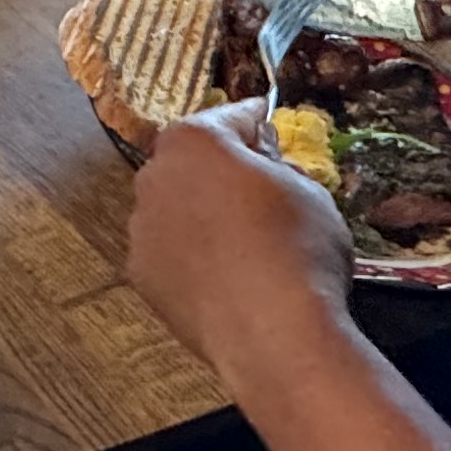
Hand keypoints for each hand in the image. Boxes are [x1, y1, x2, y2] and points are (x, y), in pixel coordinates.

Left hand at [129, 103, 358, 409]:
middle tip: (260, 186)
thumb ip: (277, 165)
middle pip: (192, 161)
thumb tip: (263, 164)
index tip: (265, 121)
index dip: (255, 121)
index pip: (230, 117)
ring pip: (176, 208)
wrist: (272, 332)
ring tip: (243, 239)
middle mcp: (154, 177)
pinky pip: (170, 251)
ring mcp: (141, 229)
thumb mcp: (309, 189)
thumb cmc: (298, 248)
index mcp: (193, 141)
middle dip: (222, 168)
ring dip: (201, 213)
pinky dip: (191, 255)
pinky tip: (225, 274)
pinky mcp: (142, 276)